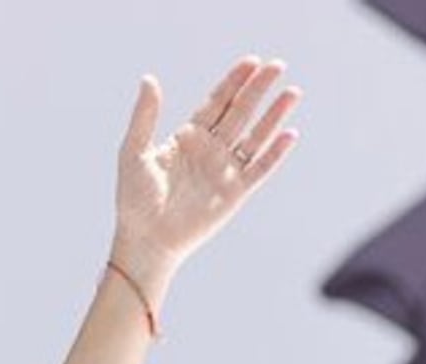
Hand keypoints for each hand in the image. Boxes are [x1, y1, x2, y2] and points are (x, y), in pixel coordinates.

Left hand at [112, 57, 301, 286]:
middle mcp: (211, 150)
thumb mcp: (134, 151)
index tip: (251, 61)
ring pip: (256, 136)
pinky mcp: (236, 193)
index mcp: (188, 138)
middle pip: (240, 112)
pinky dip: (275, 153)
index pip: (216, 103)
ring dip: (274, 115)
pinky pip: (260, 169)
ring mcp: (225, 170)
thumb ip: (144, 116)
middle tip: (277, 65)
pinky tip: (290, 134)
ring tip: (292, 92)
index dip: (233, 82)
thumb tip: (149, 78)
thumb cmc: (134, 198)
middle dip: (258, 88)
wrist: (145, 239)